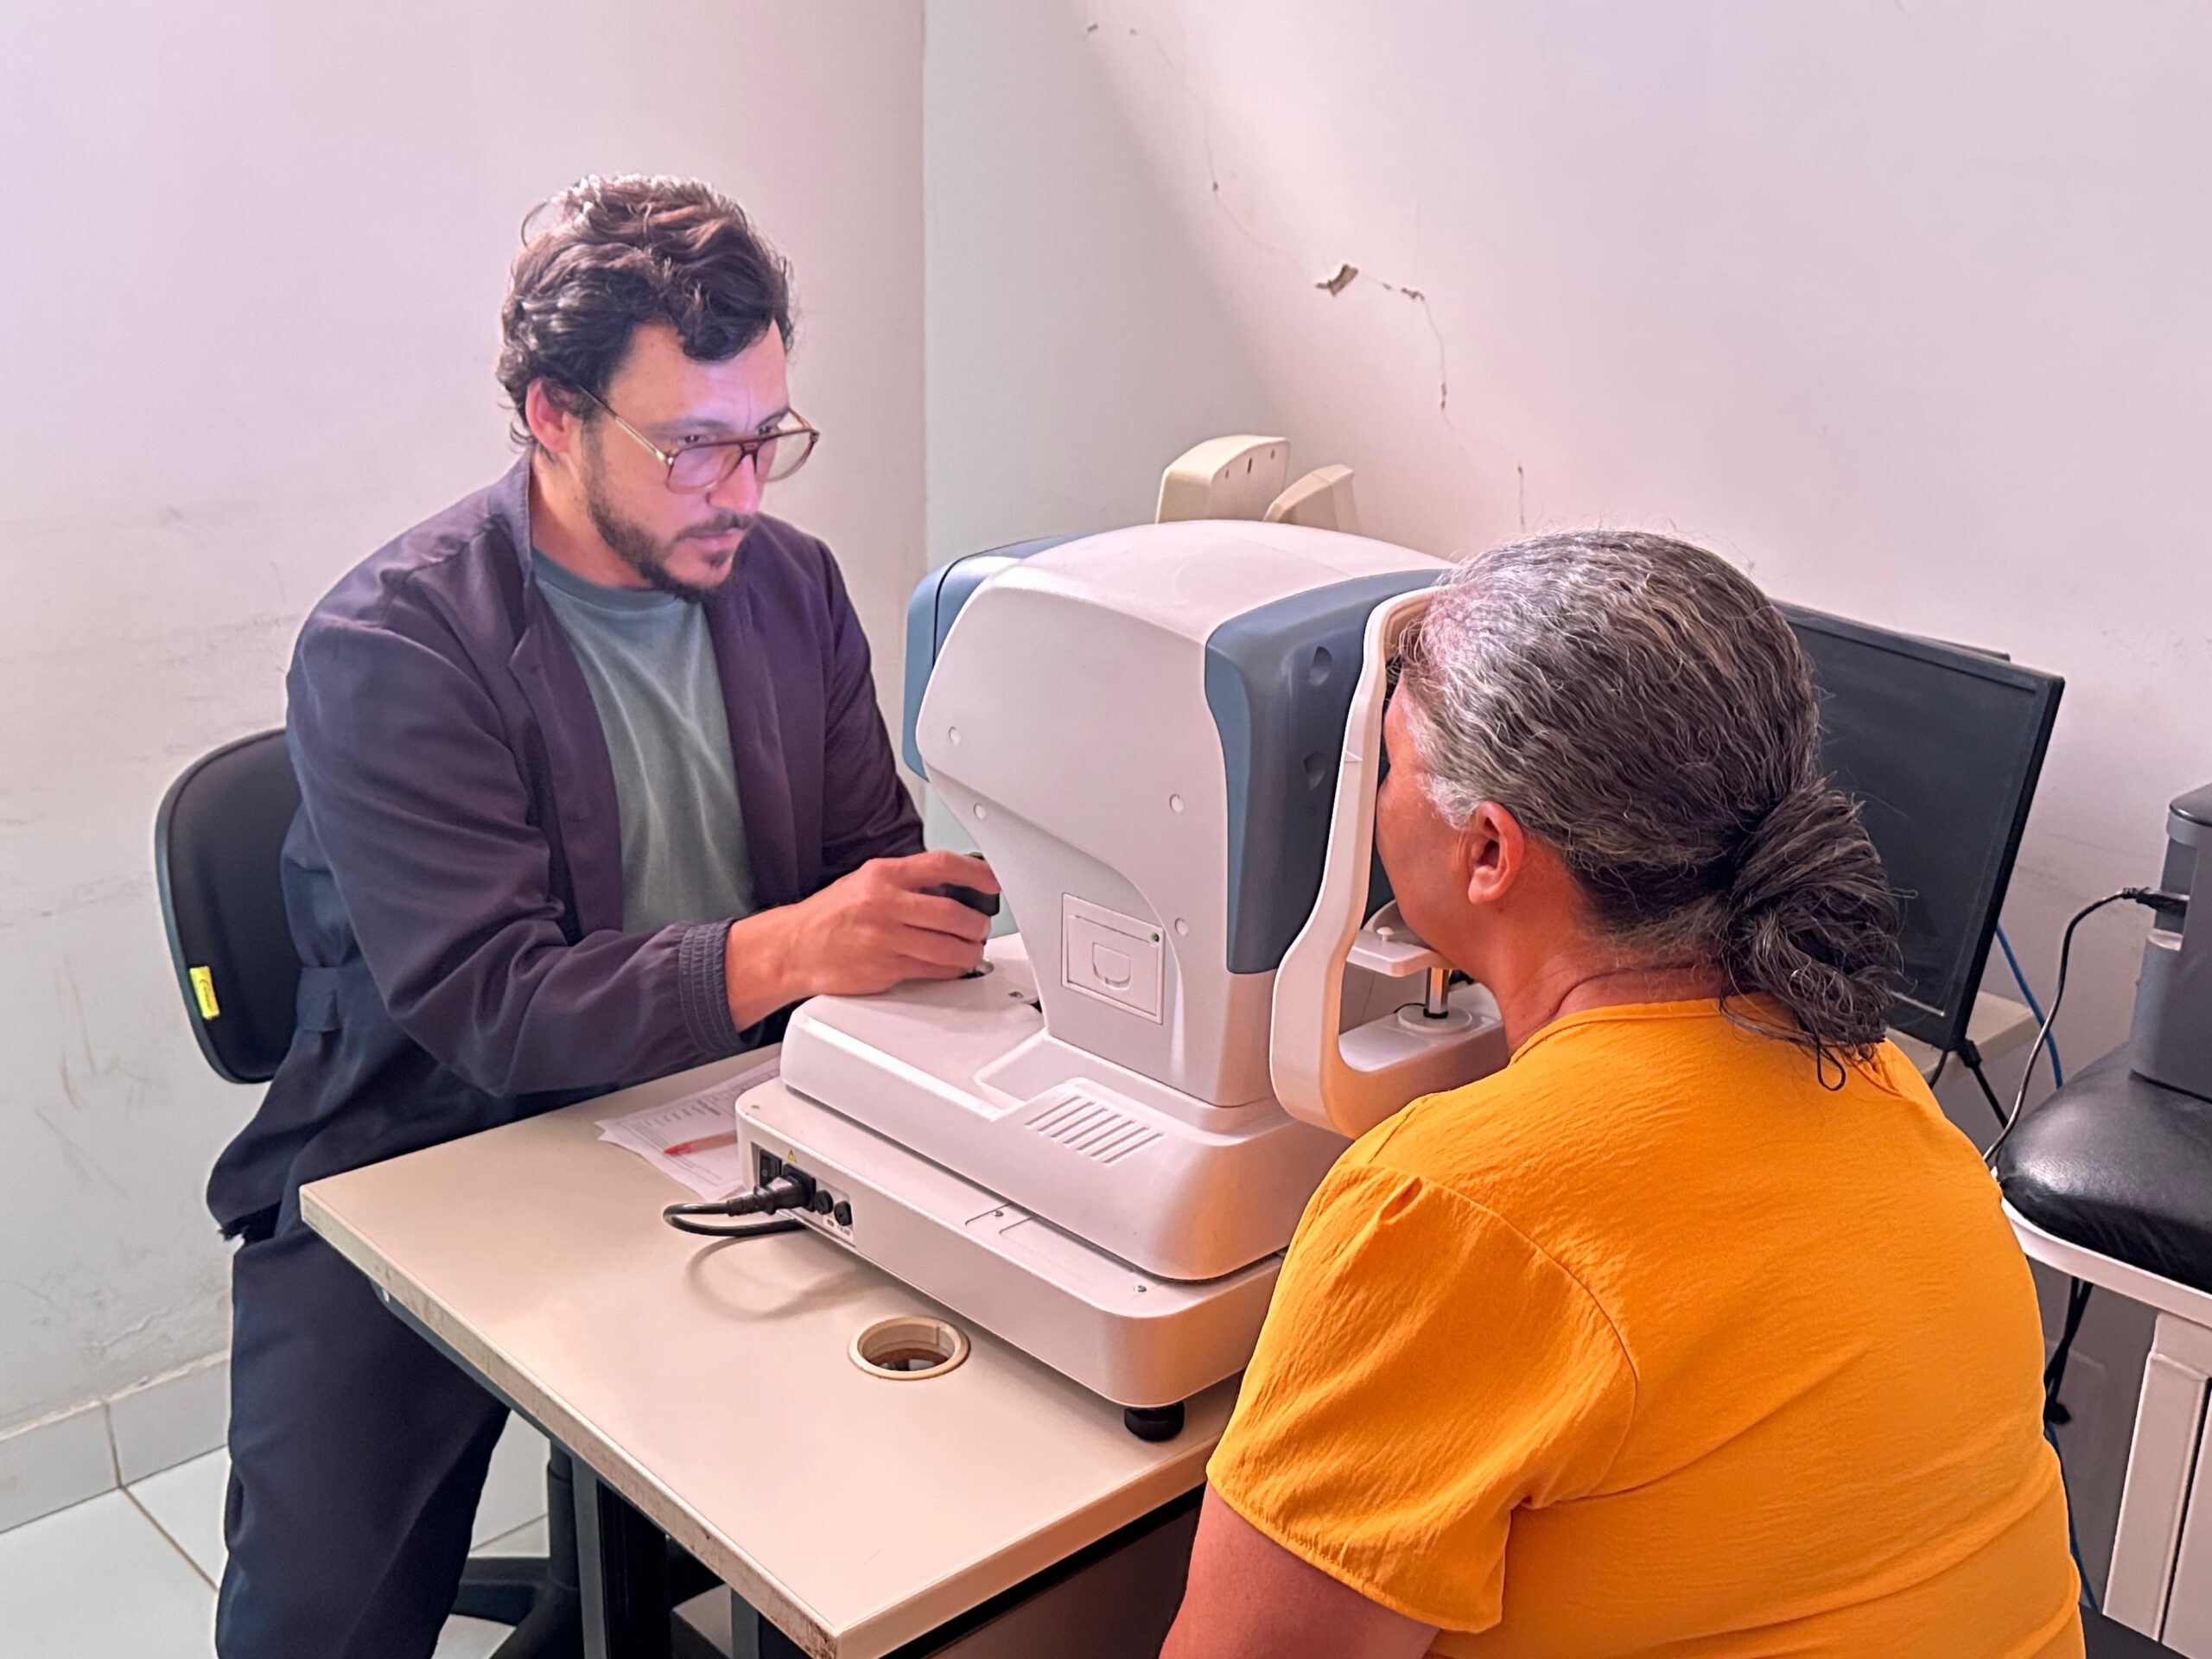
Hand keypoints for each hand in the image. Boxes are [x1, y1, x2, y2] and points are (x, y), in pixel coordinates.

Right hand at [724, 851, 1001, 1025]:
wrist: (795, 948)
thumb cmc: (831, 914)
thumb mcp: (865, 880)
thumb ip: (906, 881)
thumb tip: (952, 887)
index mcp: (882, 875)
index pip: (942, 865)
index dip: (977, 873)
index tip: (992, 882)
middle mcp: (885, 904)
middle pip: (951, 913)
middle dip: (977, 923)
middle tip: (981, 926)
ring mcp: (885, 939)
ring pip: (947, 947)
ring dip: (969, 951)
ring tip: (971, 949)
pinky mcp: (885, 969)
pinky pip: (932, 971)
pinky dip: (949, 970)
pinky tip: (951, 966)